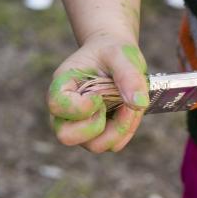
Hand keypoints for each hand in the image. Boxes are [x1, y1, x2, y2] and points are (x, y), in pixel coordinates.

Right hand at [47, 34, 149, 152]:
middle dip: (95, 126)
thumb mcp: (122, 55)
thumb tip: (139, 104)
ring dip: (119, 128)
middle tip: (109, 103)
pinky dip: (127, 130)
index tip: (98, 95)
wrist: (118, 57)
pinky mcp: (100, 134)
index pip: (57, 106)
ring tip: (129, 105)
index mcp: (62, 85)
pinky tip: (132, 110)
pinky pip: (114, 144)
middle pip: (66, 136)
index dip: (79, 107)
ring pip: (94, 145)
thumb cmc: (113, 52)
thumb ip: (128, 75)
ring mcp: (82, 125)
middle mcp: (66, 111)